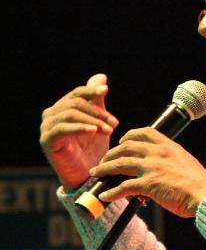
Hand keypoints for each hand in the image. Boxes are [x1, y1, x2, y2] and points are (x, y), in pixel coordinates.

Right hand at [39, 74, 118, 189]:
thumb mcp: (98, 120)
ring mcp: (47, 128)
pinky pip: (62, 129)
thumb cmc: (92, 147)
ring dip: (93, 120)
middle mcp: (51, 115)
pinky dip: (80, 127)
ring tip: (109, 130)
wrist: (87, 173)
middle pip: (75, 103)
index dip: (91, 91)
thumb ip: (97, 99)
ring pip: (70, 114)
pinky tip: (93, 130)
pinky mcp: (46, 141)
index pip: (77, 93)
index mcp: (62, 107)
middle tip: (114, 122)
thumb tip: (101, 77)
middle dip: (97, 111)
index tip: (106, 90)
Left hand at [89, 127, 205, 217]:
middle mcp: (159, 153)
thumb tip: (162, 167)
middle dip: (111, 153)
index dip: (129, 135)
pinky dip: (112, 192)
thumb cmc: (199, 183)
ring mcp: (152, 167)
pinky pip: (124, 187)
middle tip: (104, 161)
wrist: (205, 194)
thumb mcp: (185, 162)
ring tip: (97, 173)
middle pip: (127, 146)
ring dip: (105, 169)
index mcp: (169, 146)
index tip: (122, 141)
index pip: (145, 132)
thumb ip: (171, 160)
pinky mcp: (149, 184)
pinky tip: (106, 196)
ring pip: (120, 163)